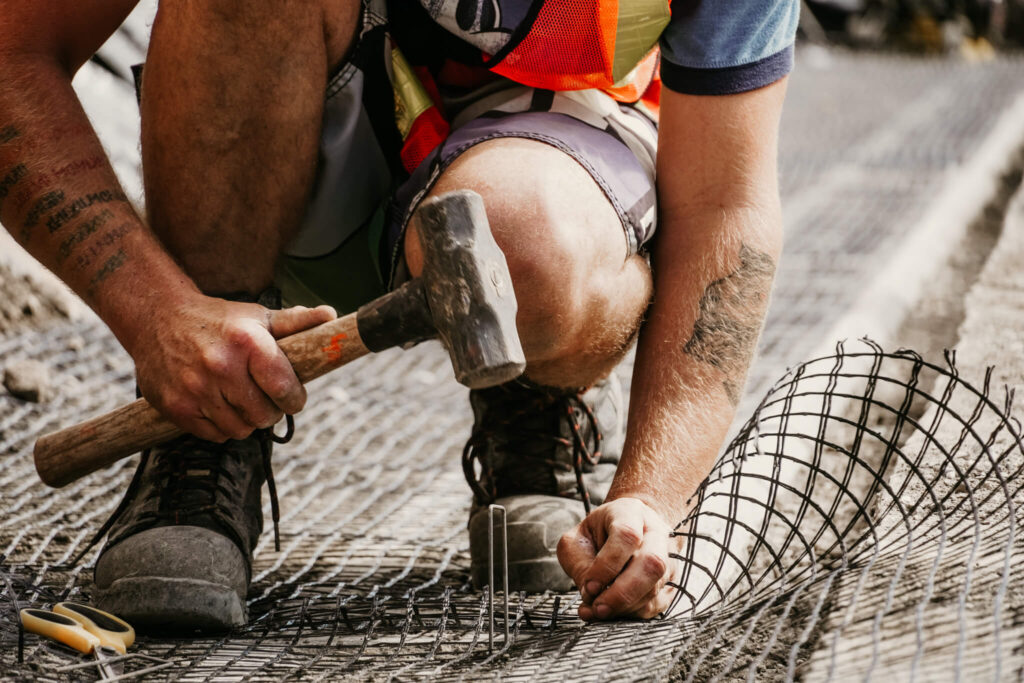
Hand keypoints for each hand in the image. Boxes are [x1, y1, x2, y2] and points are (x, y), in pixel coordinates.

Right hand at [131, 293, 335, 441]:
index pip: (284, 388)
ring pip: (240, 429)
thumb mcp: (257, 316)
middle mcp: (220, 366)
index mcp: (246, 341)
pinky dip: (223, 427)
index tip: (293, 397)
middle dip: (272, 411)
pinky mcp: (176, 407)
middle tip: (267, 400)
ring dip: (247, 421)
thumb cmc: (218, 321)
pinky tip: (221, 406)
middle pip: (264, 415)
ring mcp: (195, 389)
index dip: (295, 399)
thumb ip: (295, 322)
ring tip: (243, 401)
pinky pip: (214, 435)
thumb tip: (331, 316)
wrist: (157, 319)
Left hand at [557, 497, 680, 619]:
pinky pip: (657, 604)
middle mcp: (655, 533)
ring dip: (624, 607)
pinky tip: (613, 612)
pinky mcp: (670, 582)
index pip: (626, 535)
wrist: (627, 530)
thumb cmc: (598, 535)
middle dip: (622, 593)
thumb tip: (590, 595)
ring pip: (655, 587)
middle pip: (652, 563)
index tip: (590, 587)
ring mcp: (668, 558)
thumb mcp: (577, 540)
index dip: (607, 565)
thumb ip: (578, 564)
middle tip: (599, 609)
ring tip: (598, 611)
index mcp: (630, 512)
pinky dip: (632, 614)